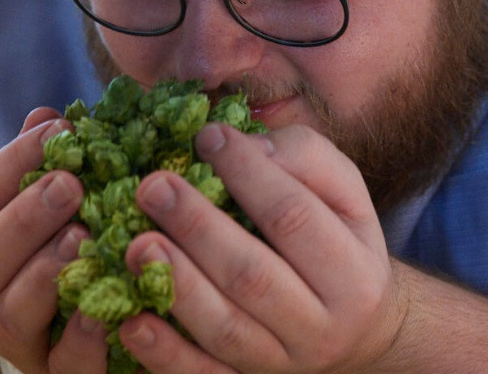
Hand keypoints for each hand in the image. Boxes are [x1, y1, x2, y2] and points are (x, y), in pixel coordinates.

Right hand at [0, 108, 108, 372]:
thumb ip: (45, 168)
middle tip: (70, 183)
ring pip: (8, 314)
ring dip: (44, 272)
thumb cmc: (62, 256)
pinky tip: (104, 306)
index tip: (60, 131)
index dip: (14, 161)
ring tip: (83, 236)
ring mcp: (15, 345)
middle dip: (25, 216)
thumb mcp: (50, 211)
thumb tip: (47, 114)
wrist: (76, 342)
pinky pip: (63, 365)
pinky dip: (81, 336)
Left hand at [120, 122, 407, 373]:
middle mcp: (321, 326)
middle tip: (152, 186)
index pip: (292, 216)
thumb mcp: (342, 193)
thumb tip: (243, 145)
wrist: (355, 328)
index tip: (205, 137)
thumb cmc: (336, 238)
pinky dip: (164, 353)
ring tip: (136, 244)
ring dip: (175, 284)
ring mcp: (280, 363)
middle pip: (252, 275)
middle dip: (197, 227)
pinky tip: (132, 322)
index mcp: (353, 273)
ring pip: (224, 328)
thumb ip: (303, 157)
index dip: (246, 173)